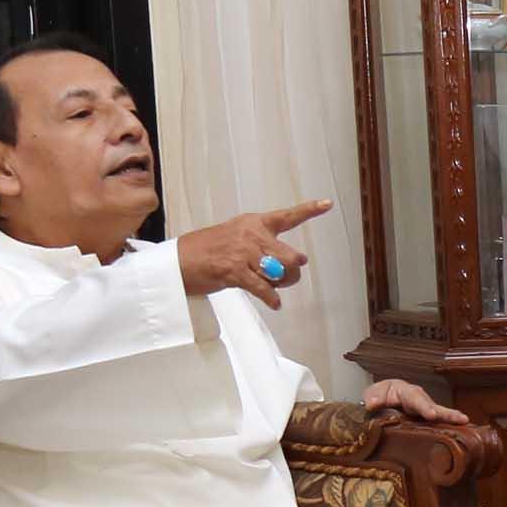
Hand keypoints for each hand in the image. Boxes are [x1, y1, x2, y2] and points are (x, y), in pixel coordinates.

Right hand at [178, 199, 331, 310]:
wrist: (178, 260)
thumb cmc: (208, 251)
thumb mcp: (236, 237)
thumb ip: (261, 247)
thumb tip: (282, 268)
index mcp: (254, 223)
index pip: (286, 216)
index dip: (309, 210)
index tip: (327, 204)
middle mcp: (252, 234)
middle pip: (291, 256)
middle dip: (292, 272)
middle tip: (284, 277)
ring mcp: (243, 252)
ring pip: (280, 273)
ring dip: (280, 285)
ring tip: (271, 288)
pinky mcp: (235, 271)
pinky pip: (263, 288)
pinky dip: (271, 298)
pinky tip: (274, 302)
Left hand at [363, 377, 468, 424]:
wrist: (381, 401)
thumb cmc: (379, 395)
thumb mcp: (373, 394)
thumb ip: (373, 398)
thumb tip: (371, 404)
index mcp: (406, 391)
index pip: (415, 399)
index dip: (424, 407)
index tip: (431, 415)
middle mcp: (420, 400)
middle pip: (434, 405)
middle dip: (446, 413)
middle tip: (460, 418)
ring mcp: (426, 410)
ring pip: (440, 414)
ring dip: (452, 419)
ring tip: (465, 422)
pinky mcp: (428, 421)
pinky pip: (439, 423)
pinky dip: (450, 426)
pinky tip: (463, 432)